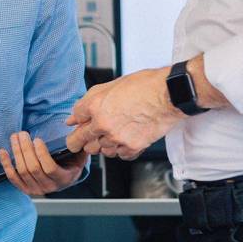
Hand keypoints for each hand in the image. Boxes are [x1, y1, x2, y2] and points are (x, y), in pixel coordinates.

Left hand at [0, 131, 89, 195]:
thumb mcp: (79, 156)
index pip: (49, 168)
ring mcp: (35, 190)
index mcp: (63, 179)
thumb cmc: (71, 163)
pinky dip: (6, 164)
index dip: (42, 154)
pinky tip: (3, 151)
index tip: (37, 139)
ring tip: (15, 137)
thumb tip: (81, 134)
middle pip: (33, 168)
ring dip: (16, 152)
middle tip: (23, 133)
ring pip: (22, 171)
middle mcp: (48, 187)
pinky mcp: (24, 189)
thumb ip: (80, 146)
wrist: (64, 179)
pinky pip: (12, 178)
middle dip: (26, 149)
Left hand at [65, 67, 183, 159]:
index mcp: (94, 106)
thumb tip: (73, 117)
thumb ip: (87, 102)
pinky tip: (125, 138)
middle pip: (81, 141)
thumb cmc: (144, 86)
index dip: (78, 121)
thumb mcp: (110, 86)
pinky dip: (120, 149)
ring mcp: (117, 138)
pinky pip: (119, 155)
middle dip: (81, 140)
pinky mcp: (132, 147)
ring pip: (99, 150)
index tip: (80, 124)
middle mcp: (103, 124)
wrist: (168, 94)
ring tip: (113, 132)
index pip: (75, 120)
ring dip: (102, 144)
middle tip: (88, 136)